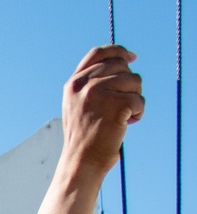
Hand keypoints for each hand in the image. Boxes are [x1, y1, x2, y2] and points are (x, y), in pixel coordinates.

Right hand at [59, 44, 143, 180]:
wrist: (81, 162)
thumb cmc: (84, 137)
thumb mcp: (78, 105)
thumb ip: (92, 83)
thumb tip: (123, 62)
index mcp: (74, 83)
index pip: (99, 53)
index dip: (118, 51)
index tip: (132, 57)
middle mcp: (85, 84)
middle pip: (122, 66)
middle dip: (129, 84)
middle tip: (124, 105)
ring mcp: (99, 93)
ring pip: (135, 81)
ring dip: (135, 99)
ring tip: (123, 117)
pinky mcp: (116, 104)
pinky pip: (139, 100)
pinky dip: (138, 113)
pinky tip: (127, 124)